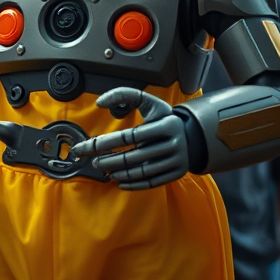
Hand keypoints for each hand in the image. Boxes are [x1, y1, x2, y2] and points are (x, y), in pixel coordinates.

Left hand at [70, 88, 190, 189]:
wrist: (192, 137)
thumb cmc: (162, 118)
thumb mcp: (148, 102)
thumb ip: (123, 94)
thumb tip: (99, 102)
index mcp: (166, 125)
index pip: (130, 136)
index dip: (106, 142)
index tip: (88, 146)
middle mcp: (173, 144)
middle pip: (134, 156)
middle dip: (109, 160)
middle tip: (92, 162)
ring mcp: (176, 161)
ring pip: (142, 171)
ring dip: (119, 173)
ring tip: (103, 170)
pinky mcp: (176, 174)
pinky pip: (152, 182)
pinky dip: (134, 184)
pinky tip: (119, 182)